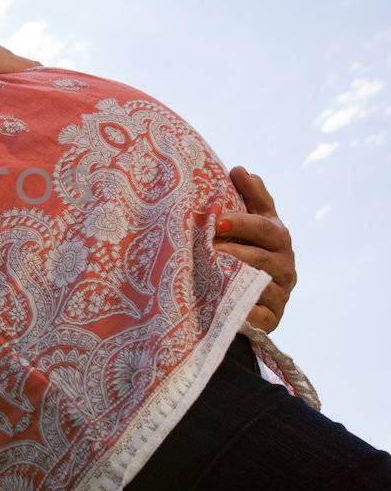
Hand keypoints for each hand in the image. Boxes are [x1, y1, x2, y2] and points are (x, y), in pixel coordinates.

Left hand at [213, 167, 296, 334]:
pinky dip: (242, 312)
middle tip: (206, 250)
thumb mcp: (254, 223)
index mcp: (279, 238)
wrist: (256, 298)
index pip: (264, 227)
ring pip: (257, 286)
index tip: (217, 219)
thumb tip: (240, 170)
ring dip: (232, 280)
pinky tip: (223, 307)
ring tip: (207, 274)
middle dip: (232, 252)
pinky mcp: (272, 320)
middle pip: (259, 257)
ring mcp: (281, 294)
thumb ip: (252, 197)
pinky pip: (257, 317)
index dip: (242, 222)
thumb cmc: (250, 251)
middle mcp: (285, 265)